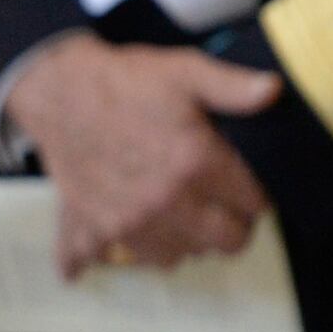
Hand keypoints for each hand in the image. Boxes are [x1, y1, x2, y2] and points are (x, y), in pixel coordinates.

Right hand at [0, 37, 282, 273]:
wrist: (58, 89)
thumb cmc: (124, 80)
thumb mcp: (185, 71)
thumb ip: (233, 86)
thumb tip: (274, 92)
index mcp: (195, 164)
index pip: (253, 204)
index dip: (256, 194)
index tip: (245, 185)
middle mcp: (165, 201)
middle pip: (224, 241)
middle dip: (230, 226)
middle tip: (219, 206)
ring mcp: (128, 220)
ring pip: (176, 257)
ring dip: (181, 241)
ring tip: (175, 216)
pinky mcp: (94, 226)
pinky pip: (104, 260)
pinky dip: (104, 257)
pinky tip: (106, 246)